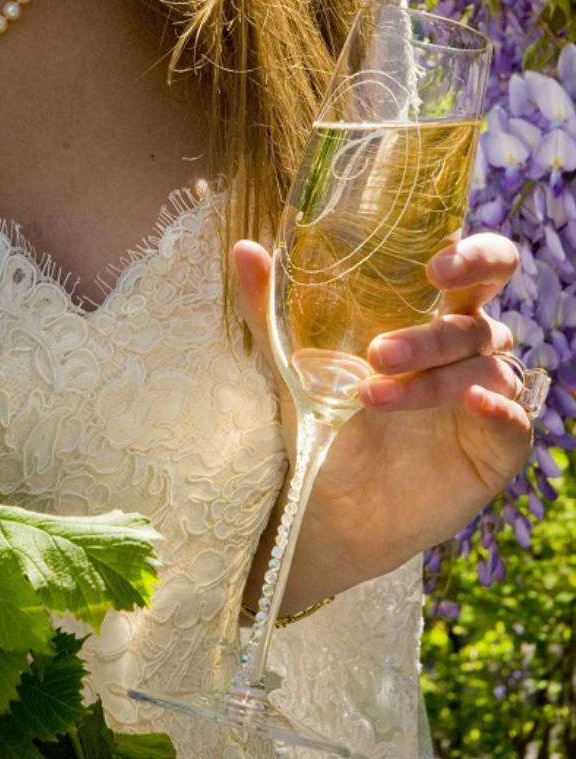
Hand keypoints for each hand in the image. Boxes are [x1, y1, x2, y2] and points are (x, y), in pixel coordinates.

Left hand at [235, 233, 532, 609]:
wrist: (330, 509)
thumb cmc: (324, 422)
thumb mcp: (293, 364)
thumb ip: (270, 308)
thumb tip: (242, 249)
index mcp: (432, 315)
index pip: (477, 267)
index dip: (473, 256)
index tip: (434, 264)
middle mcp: (466, 349)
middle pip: (482, 315)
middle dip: (441, 328)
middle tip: (383, 349)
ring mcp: (485, 396)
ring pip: (483, 368)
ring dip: (431, 377)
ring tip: (370, 395)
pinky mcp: (495, 446)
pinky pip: (515, 420)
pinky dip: (500, 410)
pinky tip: (473, 404)